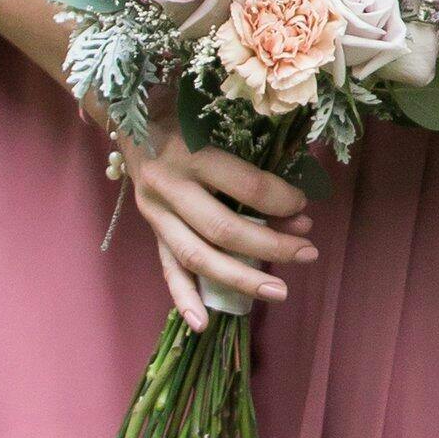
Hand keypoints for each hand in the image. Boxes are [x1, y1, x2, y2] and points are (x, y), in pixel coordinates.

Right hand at [114, 131, 317, 330]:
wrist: (130, 115)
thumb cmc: (185, 113)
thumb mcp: (215, 120)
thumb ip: (249, 155)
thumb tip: (296, 200)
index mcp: (190, 152)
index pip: (246, 185)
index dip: (282, 199)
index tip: (304, 205)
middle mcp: (168, 186)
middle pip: (224, 229)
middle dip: (271, 246)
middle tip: (308, 253)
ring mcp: (155, 213)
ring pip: (198, 257)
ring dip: (241, 279)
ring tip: (280, 291)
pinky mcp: (151, 230)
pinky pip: (167, 269)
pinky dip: (184, 299)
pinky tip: (203, 324)